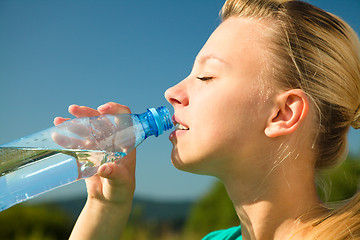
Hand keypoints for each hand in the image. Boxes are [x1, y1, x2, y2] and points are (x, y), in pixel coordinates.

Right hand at [55, 102, 135, 239]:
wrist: (108, 200)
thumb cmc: (121, 190)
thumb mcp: (120, 183)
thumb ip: (114, 175)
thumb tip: (105, 168)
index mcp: (125, 142)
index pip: (124, 118)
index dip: (115, 110)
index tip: (101, 110)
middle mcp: (112, 140)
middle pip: (100, 120)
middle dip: (87, 113)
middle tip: (73, 109)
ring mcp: (99, 145)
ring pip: (86, 129)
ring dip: (73, 123)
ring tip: (58, 120)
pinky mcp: (87, 153)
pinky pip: (76, 142)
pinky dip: (67, 138)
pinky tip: (57, 135)